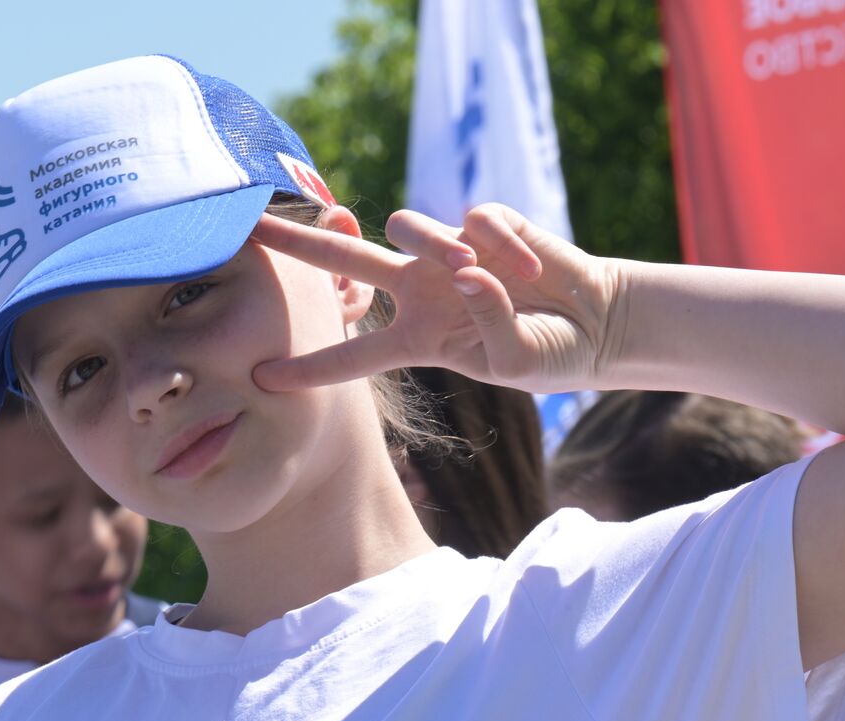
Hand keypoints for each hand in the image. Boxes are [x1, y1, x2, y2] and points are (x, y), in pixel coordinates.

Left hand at [250, 204, 618, 393]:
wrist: (595, 321)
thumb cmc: (549, 354)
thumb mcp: (515, 362)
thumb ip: (487, 323)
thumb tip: (465, 269)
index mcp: (417, 338)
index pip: (353, 353)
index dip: (310, 368)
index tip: (262, 378)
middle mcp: (421, 290)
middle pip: (345, 260)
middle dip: (297, 243)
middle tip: (249, 225)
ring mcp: (449, 253)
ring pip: (406, 226)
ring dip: (437, 246)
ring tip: (485, 274)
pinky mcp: (484, 223)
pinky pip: (474, 218)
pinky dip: (504, 242)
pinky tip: (532, 267)